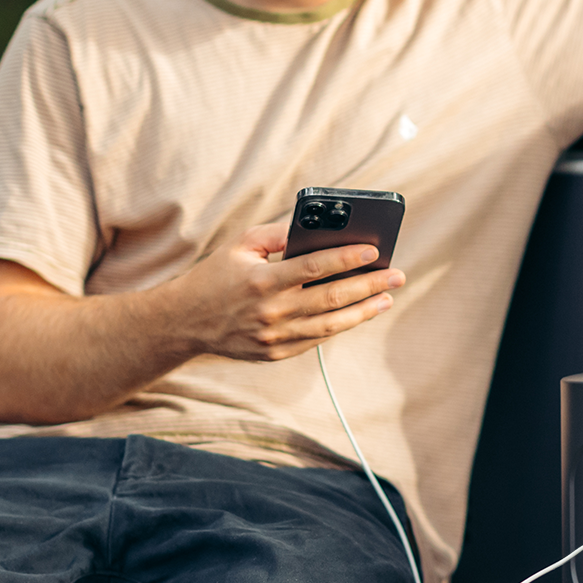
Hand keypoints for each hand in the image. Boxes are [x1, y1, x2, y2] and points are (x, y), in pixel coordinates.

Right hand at [168, 221, 403, 362]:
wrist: (185, 322)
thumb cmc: (216, 276)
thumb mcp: (241, 245)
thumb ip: (277, 234)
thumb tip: (316, 228)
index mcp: (262, 280)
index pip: (314, 266)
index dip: (347, 258)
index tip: (374, 251)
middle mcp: (271, 311)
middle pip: (332, 298)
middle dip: (370, 286)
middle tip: (397, 276)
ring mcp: (274, 337)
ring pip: (331, 325)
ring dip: (363, 311)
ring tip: (386, 298)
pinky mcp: (275, 354)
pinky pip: (316, 340)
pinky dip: (340, 326)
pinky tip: (358, 314)